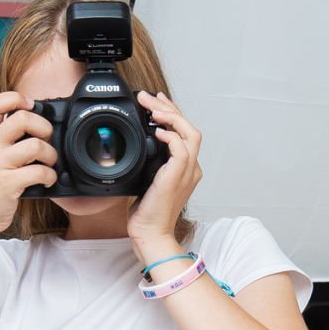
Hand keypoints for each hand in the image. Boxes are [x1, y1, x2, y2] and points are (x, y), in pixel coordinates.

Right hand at [0, 91, 58, 236]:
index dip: (16, 98)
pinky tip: (47, 180)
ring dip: (51, 155)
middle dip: (44, 128)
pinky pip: (39, 171)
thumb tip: (42, 122)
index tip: (30, 107)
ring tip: (49, 164)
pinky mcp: (7, 182)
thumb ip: (9, 137)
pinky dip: (50, 176)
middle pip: (23, 118)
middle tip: (46, 141)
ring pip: (35, 145)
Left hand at [127, 91, 201, 252]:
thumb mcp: (146, 179)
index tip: (155, 103)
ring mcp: (188, 171)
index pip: (184, 132)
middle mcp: (191, 167)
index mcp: (186, 167)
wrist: (150, 232)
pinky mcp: (179, 176)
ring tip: (152, 108)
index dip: (171, 114)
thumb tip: (137, 143)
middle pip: (190, 127)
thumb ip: (149, 161)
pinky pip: (181, 148)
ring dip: (170, 116)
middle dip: (169, 108)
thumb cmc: (147, 212)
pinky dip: (169, 136)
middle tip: (148, 97)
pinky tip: (155, 130)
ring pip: (190, 133)